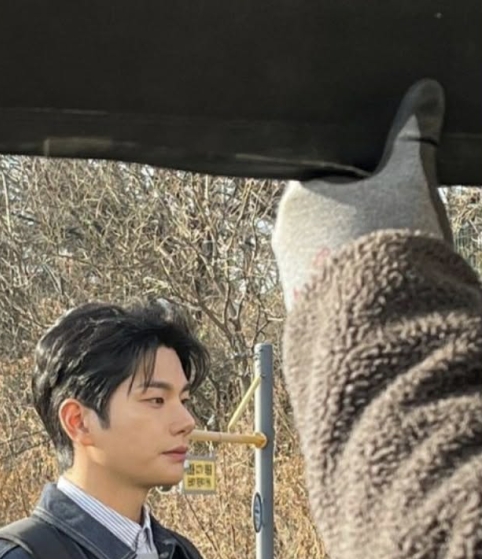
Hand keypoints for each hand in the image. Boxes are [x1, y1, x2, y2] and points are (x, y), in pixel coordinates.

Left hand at [272, 79, 452, 309]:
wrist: (378, 319)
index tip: (389, 183)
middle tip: (395, 222)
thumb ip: (414, 135)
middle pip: (327, 213)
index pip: (327, 173)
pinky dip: (351, 280)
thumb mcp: (409, 178)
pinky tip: (375, 283)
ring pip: (327, 250)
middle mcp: (284, 236)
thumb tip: (425, 89)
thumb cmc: (389, 239)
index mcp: (297, 196)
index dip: (362, 175)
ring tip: (389, 256)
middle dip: (360, 215)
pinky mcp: (304, 310)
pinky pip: (329, 284)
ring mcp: (290, 276)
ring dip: (355, 249)